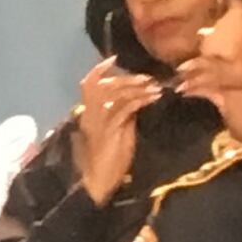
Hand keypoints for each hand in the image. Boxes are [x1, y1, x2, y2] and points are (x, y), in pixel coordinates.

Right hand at [70, 59, 161, 204]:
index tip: (114, 59)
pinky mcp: (111, 130)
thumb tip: (136, 99)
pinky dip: (141, 100)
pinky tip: (153, 98)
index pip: (87, 84)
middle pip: (104, 85)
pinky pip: (126, 108)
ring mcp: (99, 122)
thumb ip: (121, 115)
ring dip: (137, 87)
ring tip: (155, 86)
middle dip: (126, 78)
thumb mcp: (115, 132)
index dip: (99, 70)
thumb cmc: (108, 161)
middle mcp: (90, 114)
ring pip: (115, 94)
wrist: (100, 183)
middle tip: (147, 77)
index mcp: (87, 114)